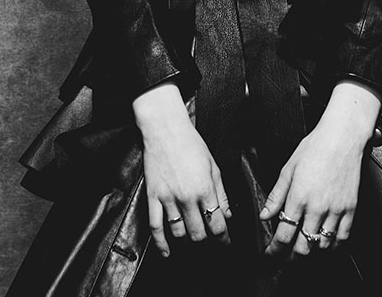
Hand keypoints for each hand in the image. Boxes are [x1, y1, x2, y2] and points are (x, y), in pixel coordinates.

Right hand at [133, 83, 231, 256]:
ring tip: (191, 243)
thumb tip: (228, 213)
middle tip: (209, 243)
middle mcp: (188, 197)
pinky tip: (167, 252)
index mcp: (205, 188)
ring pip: (179, 233)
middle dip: (206, 241)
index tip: (225, 242)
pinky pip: (156, 227)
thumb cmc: (191, 144)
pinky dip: (161, 243)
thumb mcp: (213, 165)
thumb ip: (222, 192)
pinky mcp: (153, 197)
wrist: (165, 130)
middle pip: (199, 233)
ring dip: (186, 242)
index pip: (217, 223)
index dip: (223, 237)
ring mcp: (169, 199)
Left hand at [259, 80, 380, 259]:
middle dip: (290, 258)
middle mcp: (317, 207)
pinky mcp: (350, 208)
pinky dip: (333, 247)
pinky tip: (326, 245)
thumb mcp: (288, 168)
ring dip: (311, 253)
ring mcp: (336, 210)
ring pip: (322, 247)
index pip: (283, 235)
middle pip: (302, 247)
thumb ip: (276, 194)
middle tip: (284, 259)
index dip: (274, 250)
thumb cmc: (316, 147)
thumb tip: (264, 214)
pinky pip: (342, 238)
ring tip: (303, 251)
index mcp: (298, 197)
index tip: (269, 254)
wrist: (343, 136)